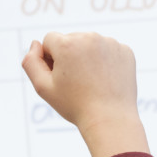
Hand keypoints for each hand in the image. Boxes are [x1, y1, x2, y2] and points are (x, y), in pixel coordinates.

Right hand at [21, 33, 147, 156]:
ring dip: (87, 57)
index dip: (51, 59)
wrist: (110, 119)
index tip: (60, 77)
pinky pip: (108, 50)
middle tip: (77, 82)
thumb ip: (31, 62)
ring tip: (92, 82)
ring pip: (90, 44)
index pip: (50, 40)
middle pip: (71, 40)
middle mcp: (90, 37)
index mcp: (68, 43)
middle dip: (70, 56)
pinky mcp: (126, 51)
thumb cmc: (74, 105)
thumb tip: (36, 43)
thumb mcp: (42, 87)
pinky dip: (105, 62)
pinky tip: (106, 79)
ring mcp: (110, 43)